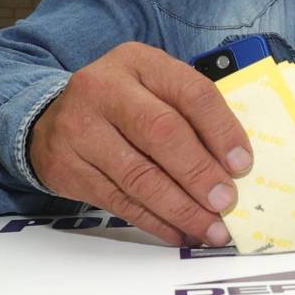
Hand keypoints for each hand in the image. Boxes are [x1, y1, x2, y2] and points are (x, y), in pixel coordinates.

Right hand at [28, 42, 252, 245]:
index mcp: (138, 62)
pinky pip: (120, 202)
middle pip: (162, 133)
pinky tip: (180, 233)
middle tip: (226, 201)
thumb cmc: (124, 105)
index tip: (242, 164)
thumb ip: (191, 115)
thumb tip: (235, 166)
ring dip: (181, 209)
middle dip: (200, 173)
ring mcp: (79, 129)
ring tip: (211, 229)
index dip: (221, 130)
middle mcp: (104, 89)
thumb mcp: (154, 88)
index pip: (190, 92)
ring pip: (139, 176)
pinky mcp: (67, 168)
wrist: (53, 119)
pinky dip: (156, 222)